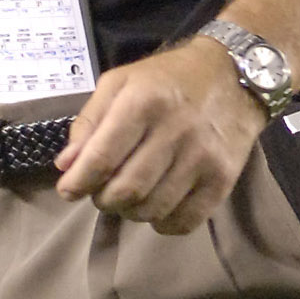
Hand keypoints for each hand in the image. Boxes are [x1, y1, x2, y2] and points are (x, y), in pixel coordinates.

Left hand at [55, 38, 265, 230]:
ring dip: (131, 212)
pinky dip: (163, 223)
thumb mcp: (120, 83)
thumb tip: (67, 166)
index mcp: (143, 103)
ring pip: (152, 209)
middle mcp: (175, 131)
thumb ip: (89, 122)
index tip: (68, 190)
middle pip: (126, 191)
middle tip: (103, 191)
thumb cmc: (168, 79)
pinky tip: (158, 206)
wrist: (233, 75)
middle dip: (103, 200)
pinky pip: (185, 221)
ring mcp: (202, 158)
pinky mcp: (223, 178)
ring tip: (131, 196)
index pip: (101, 159)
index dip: (78, 182)